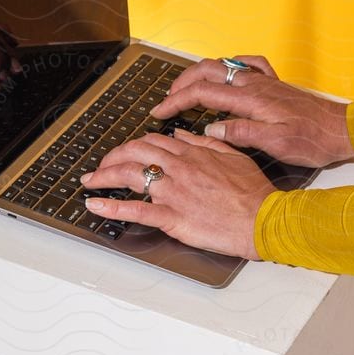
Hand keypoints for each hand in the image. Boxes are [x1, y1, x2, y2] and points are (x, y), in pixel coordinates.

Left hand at [80, 130, 275, 258]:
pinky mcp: (173, 216)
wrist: (264, 219)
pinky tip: (96, 205)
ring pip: (130, 175)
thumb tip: (182, 135)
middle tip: (100, 166)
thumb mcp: (232, 156)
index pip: (152, 142)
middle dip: (111, 157)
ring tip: (90, 181)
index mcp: (192, 154)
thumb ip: (205, 143)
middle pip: (133, 153)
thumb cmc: (253, 193)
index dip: (134, 146)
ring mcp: (173, 192)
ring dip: (104, 176)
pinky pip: (136, 209)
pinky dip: (111, 207)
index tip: (126, 153)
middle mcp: (178, 169)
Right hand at [150, 55, 353, 168]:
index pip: (202, 93)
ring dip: (201, 75)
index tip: (159, 111)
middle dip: (182, 83)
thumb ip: (240, 132)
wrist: (342, 130)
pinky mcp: (275, 84)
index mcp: (251, 99)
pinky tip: (228, 72)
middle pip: (207, 72)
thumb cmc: (313, 140)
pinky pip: (248, 65)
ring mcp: (265, 81)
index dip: (176, 101)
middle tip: (168, 99)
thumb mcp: (275, 144)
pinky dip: (231, 65)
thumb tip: (210, 127)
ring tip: (188, 89)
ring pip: (224, 66)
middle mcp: (255, 84)